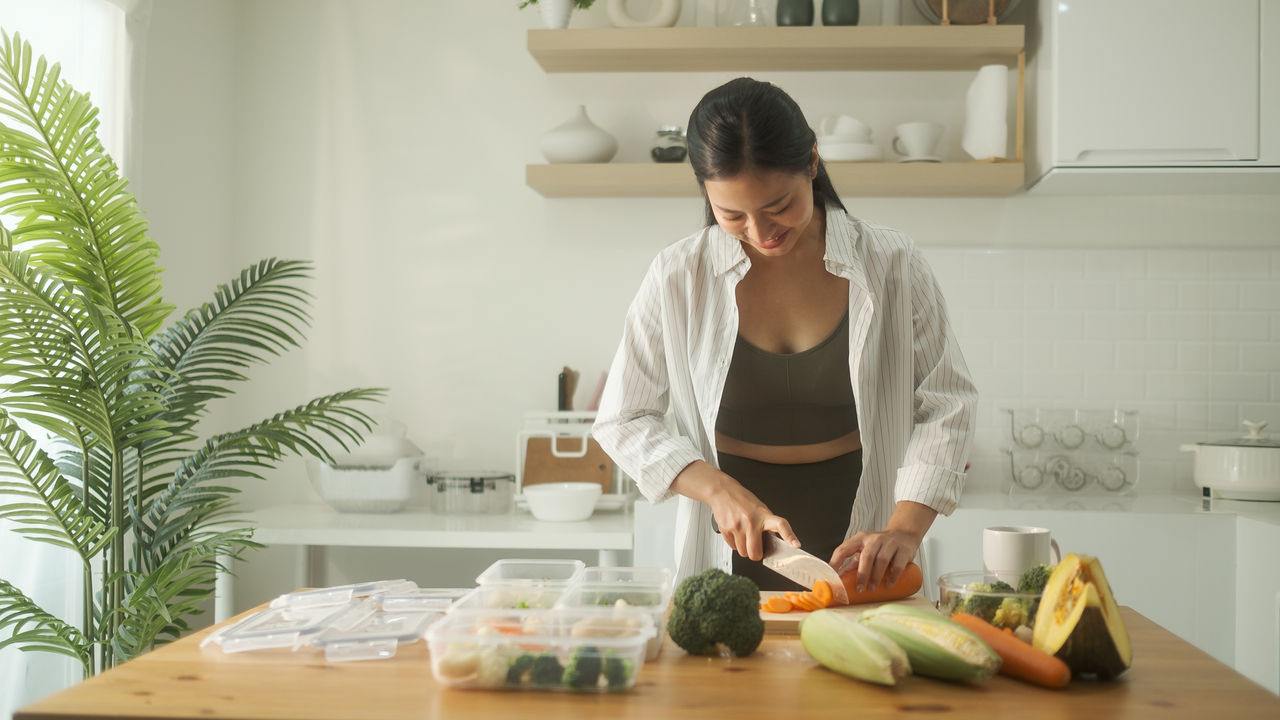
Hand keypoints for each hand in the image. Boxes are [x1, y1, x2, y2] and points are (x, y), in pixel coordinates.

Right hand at [671, 461, 799, 560]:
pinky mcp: (725, 529)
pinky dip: (735, 544)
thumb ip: (767, 525)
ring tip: (744, 535)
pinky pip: (733, 547)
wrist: (723, 492)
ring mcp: (737, 526)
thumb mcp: (760, 509)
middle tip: (756, 546)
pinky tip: (735, 533)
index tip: (796, 545)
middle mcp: (751, 521)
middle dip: (756, 553)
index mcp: (764, 515)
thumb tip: (775, 543)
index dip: (789, 536)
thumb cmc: (743, 501)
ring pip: (743, 553)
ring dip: (744, 549)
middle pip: (755, 553)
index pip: (780, 525)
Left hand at [830, 529, 919, 593]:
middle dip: (862, 574)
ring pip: (882, 560)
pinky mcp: (904, 549)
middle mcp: (874, 538)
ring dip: (876, 577)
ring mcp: (890, 543)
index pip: (844, 549)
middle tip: (860, 589)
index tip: (833, 578)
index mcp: (860, 538)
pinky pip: (897, 564)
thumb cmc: (880, 545)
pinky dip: (893, 576)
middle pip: (866, 556)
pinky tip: (889, 585)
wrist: (904, 535)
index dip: (836, 563)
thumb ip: (853, 563)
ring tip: (872, 588)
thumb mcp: (865, 550)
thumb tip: (839, 579)